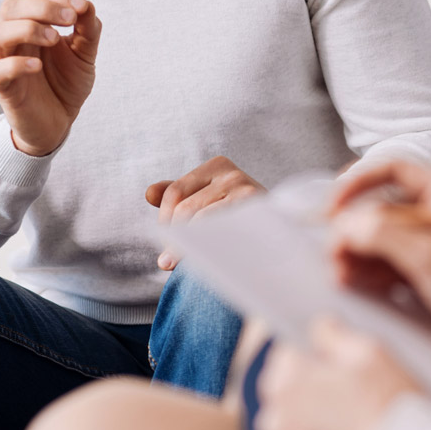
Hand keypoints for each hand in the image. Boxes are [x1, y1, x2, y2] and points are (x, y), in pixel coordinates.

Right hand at [0, 0, 101, 155]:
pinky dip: (15, 64)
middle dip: (41, 6)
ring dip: (26, 28)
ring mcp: (6, 61)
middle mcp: (16, 39)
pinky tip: (38, 66)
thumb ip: (88, 29)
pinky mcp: (3, 88)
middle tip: (69, 20)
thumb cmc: (67, 83)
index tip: (81, 8)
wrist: (59, 123)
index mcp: (34, 24)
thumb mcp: (85, 54)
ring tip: (54, 40)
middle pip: (10, 6)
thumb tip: (86, 5)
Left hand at [146, 156, 264, 269]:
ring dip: (188, 247)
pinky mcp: (257, 214)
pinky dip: (209, 248)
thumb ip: (177, 195)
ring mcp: (247, 191)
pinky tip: (206, 260)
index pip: (175, 192)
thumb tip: (149, 193)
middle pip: (186, 209)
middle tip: (167, 262)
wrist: (281, 231)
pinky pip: (222, 234)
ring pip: (202, 223)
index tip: (164, 245)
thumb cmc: (236, 216)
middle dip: (173, 238)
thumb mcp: (207, 199)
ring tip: (180, 264)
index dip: (164, 221)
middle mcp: (232, 173)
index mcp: (216, 166)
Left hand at [255, 317, 418, 429]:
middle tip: (345, 395)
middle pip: (283, 394)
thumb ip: (332, 333)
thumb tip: (320, 328)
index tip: (334, 365)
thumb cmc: (391, 403)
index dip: (311, 357)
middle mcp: (276, 420)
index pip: (285, 355)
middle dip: (306, 391)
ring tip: (349, 424)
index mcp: (285, 380)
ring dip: (309, 425)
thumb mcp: (367, 349)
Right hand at [331, 160, 430, 382]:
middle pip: (384, 208)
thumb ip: (384, 236)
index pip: (395, 171)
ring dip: (358, 253)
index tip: (334, 208)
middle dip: (355, 229)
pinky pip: (391, 264)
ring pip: (384, 238)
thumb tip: (344, 224)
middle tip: (333, 252)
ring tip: (340, 274)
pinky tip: (355, 283)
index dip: (360, 184)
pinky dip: (370, 272)